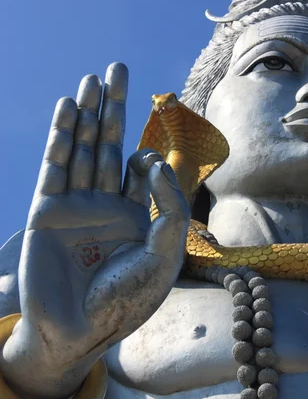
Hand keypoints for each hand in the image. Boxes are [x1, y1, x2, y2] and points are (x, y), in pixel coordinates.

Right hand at [2, 63, 189, 398]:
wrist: (78, 331)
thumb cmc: (126, 301)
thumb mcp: (163, 256)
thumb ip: (169, 209)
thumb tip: (153, 163)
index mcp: (136, 214)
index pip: (142, 168)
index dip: (147, 157)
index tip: (146, 167)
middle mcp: (105, 202)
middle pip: (111, 142)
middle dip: (114, 106)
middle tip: (117, 67)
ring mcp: (75, 203)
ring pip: (83, 146)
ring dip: (88, 112)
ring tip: (93, 78)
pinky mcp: (47, 208)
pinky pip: (56, 164)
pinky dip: (62, 135)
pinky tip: (69, 107)